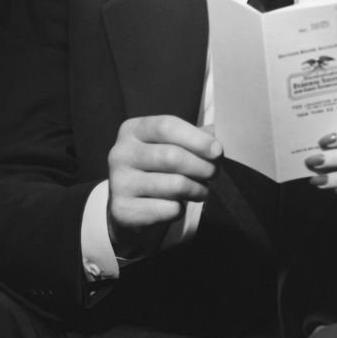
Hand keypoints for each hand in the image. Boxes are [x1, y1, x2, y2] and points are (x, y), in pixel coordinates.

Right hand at [107, 115, 221, 259]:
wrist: (130, 206)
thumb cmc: (158, 168)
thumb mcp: (172, 145)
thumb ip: (194, 138)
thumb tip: (213, 138)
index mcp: (132, 130)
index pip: (166, 127)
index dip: (197, 139)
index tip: (218, 152)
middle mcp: (120, 154)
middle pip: (172, 156)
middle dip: (202, 167)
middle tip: (214, 174)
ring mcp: (118, 183)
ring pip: (175, 185)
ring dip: (198, 189)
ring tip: (202, 191)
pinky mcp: (123, 211)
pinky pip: (169, 209)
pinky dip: (182, 209)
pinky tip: (178, 206)